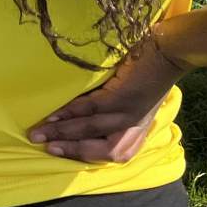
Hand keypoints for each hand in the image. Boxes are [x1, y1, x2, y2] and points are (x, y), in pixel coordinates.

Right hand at [28, 39, 185, 163]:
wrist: (168, 51)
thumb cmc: (148, 73)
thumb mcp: (134, 104)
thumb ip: (114, 116)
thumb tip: (82, 118)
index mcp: (136, 134)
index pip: (105, 154)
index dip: (78, 154)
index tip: (55, 152)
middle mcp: (132, 131)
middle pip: (95, 148)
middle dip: (66, 148)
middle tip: (41, 146)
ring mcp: (127, 117)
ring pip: (88, 129)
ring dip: (61, 132)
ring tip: (39, 132)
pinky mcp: (121, 99)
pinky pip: (89, 109)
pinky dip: (69, 113)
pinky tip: (54, 115)